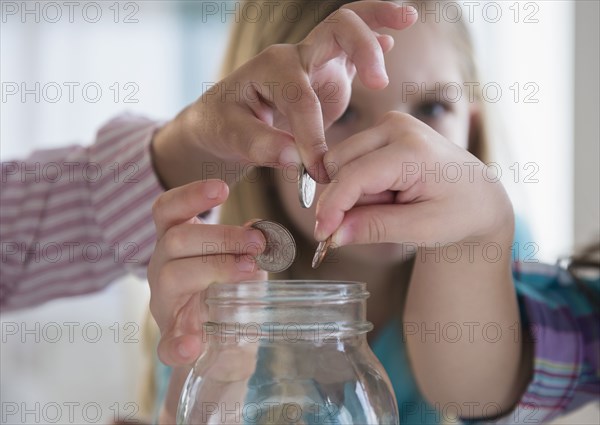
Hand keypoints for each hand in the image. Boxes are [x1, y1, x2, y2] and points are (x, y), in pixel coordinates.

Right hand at [148, 179, 266, 366]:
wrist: (223, 346)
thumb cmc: (228, 294)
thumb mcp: (241, 263)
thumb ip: (248, 247)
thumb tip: (262, 230)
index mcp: (176, 244)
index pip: (168, 210)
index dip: (190, 196)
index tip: (222, 188)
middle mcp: (162, 268)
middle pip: (176, 239)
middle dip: (220, 236)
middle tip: (257, 243)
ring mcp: (164, 303)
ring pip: (173, 276)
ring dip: (215, 268)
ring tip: (250, 271)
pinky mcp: (170, 339)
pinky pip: (167, 343)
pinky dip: (178, 344)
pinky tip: (193, 345)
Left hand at [152, 2, 416, 186]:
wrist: (224, 118)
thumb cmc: (224, 125)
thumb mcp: (230, 137)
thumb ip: (261, 146)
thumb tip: (295, 157)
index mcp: (270, 69)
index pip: (302, 99)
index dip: (313, 136)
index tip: (318, 170)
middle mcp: (295, 57)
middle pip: (335, 31)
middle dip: (361, 49)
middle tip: (380, 83)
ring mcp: (314, 62)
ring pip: (347, 28)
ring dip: (377, 20)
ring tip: (408, 15)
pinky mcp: (327, 75)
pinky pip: (353, 50)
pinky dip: (375, 41)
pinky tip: (393, 40)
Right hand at [314, 112, 513, 246]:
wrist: (477, 195)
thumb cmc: (458, 213)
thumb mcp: (421, 229)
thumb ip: (374, 228)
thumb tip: (331, 234)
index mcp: (413, 150)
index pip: (353, 176)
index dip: (332, 207)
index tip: (321, 235)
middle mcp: (397, 126)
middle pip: (339, 164)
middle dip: (345, 199)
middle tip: (378, 219)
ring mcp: (389, 123)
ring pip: (339, 161)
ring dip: (353, 192)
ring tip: (389, 204)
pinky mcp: (383, 128)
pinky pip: (350, 159)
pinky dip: (359, 183)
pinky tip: (386, 193)